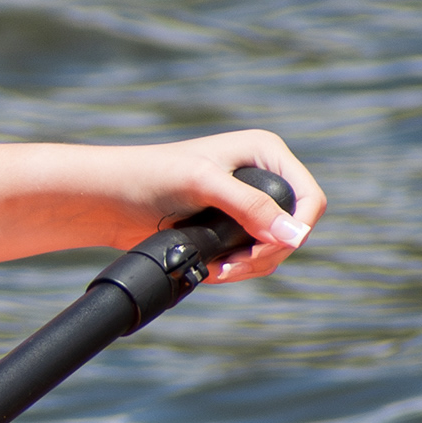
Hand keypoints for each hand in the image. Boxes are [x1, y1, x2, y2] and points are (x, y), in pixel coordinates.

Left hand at [119, 130, 324, 282]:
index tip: (268, 250)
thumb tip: (294, 235)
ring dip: (250, 266)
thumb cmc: (152, 176)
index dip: (298, 228)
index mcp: (265, 153)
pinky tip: (212, 269)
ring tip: (216, 270)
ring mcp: (247, 205)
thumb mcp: (204, 184)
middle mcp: (262, 176)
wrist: (111, 199)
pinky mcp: (230, 228)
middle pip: (294, 230)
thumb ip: (250, 206)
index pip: (310, 197)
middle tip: (230, 266)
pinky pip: (251, 257)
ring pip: (274, 249)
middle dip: (267, 254)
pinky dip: (236, 269)